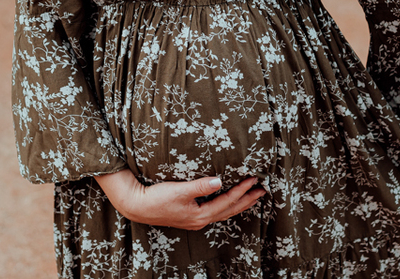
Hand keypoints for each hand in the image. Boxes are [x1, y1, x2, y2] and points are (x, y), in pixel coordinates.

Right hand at [94, 169, 265, 229]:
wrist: (137, 206)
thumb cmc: (157, 198)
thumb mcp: (179, 190)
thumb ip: (200, 186)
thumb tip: (220, 181)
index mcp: (200, 214)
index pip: (227, 201)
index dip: (242, 190)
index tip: (254, 179)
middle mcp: (200, 220)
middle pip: (229, 210)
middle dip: (247, 201)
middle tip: (262, 191)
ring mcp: (195, 219)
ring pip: (223, 212)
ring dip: (238, 204)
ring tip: (251, 196)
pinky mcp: (189, 216)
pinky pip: (214, 211)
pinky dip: (225, 205)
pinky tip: (227, 201)